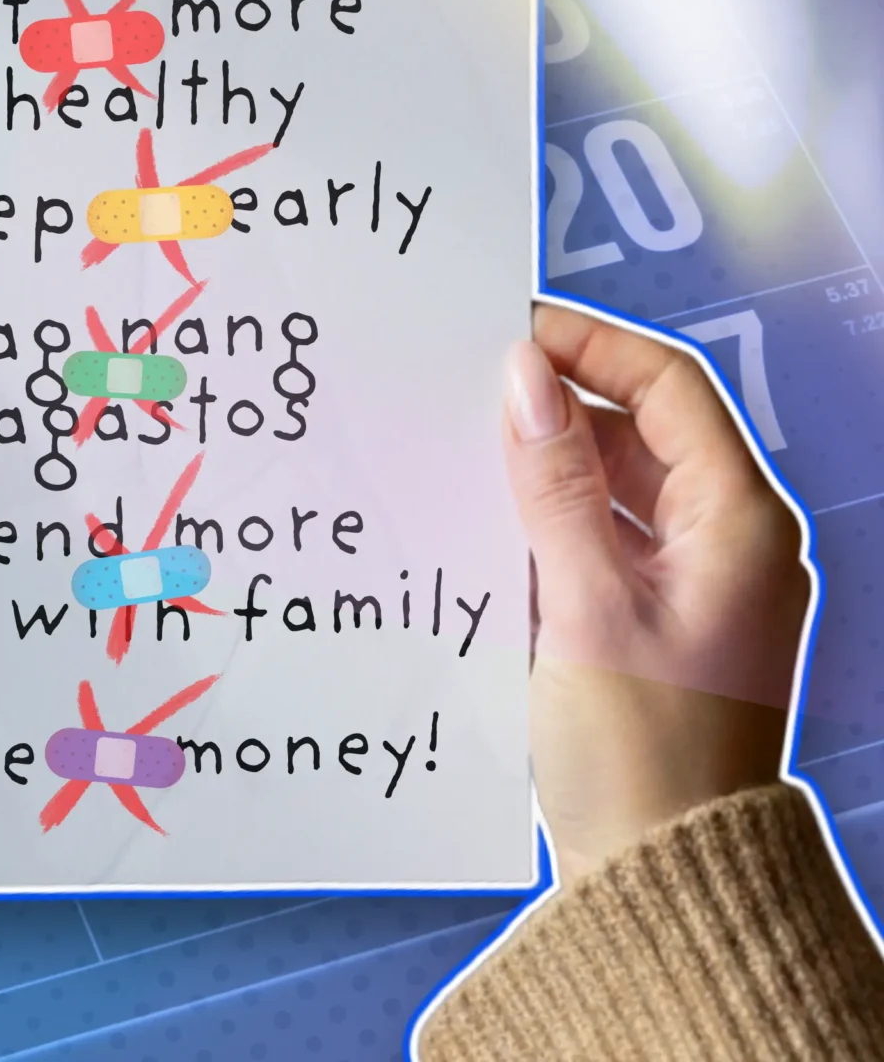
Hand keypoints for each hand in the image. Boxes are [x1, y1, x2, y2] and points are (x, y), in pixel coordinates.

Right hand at [503, 301, 807, 884]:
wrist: (661, 874)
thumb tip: (526, 378)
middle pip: (646, 432)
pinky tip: (490, 529)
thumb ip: (556, 484)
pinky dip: (552, 523)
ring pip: (620, 487)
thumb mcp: (584, 605)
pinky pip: (607, 542)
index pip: (669, 387)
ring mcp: (700, 588)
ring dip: (549, 465)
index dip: (589, 345)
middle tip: (467, 388)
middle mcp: (731, 545)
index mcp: (738, 525)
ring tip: (465, 453)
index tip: (507, 330)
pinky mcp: (661, 627)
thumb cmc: (639, 752)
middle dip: (560, 402)